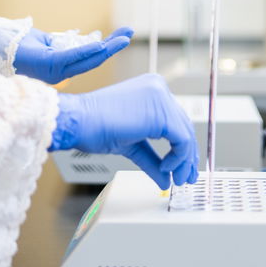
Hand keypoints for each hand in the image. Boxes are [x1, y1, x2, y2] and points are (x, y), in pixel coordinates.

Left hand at [14, 26, 132, 83]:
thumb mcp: (40, 40)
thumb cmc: (8, 44)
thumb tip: (78, 38)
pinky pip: (68, 59)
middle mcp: (57, 74)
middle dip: (113, 47)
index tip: (123, 36)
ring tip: (123, 38)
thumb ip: (59, 43)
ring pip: (84, 61)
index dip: (106, 48)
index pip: (87, 58)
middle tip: (130, 34)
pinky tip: (99, 46)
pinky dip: (85, 52)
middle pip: (90, 60)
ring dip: (105, 49)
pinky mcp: (44, 65)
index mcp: (57, 68)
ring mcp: (50, 71)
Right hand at [50, 73, 198, 189]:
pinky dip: (178, 158)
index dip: (181, 146)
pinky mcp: (161, 113)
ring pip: (186, 133)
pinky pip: (182, 139)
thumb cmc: (95, 126)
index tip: (180, 166)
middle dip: (186, 157)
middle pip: (183, 126)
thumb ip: (151, 158)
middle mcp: (159, 88)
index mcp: (151, 89)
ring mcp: (161, 97)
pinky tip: (165, 168)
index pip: (175, 119)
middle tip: (184, 178)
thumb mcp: (131, 144)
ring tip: (176, 178)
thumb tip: (165, 178)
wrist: (79, 121)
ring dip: (183, 161)